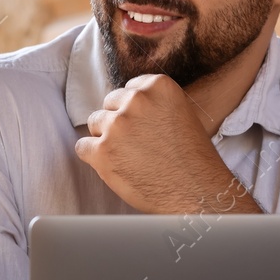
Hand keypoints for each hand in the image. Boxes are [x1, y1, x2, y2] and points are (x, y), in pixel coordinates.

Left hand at [74, 74, 260, 213]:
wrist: (197, 192)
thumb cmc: (192, 159)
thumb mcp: (180, 114)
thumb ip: (153, 104)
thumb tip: (124, 105)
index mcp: (158, 86)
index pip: (129, 89)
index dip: (133, 110)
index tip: (143, 126)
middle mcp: (136, 100)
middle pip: (110, 104)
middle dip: (118, 122)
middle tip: (136, 145)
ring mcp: (117, 125)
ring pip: (94, 123)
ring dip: (105, 139)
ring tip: (128, 157)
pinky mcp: (102, 151)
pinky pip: (82, 147)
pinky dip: (93, 157)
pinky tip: (112, 166)